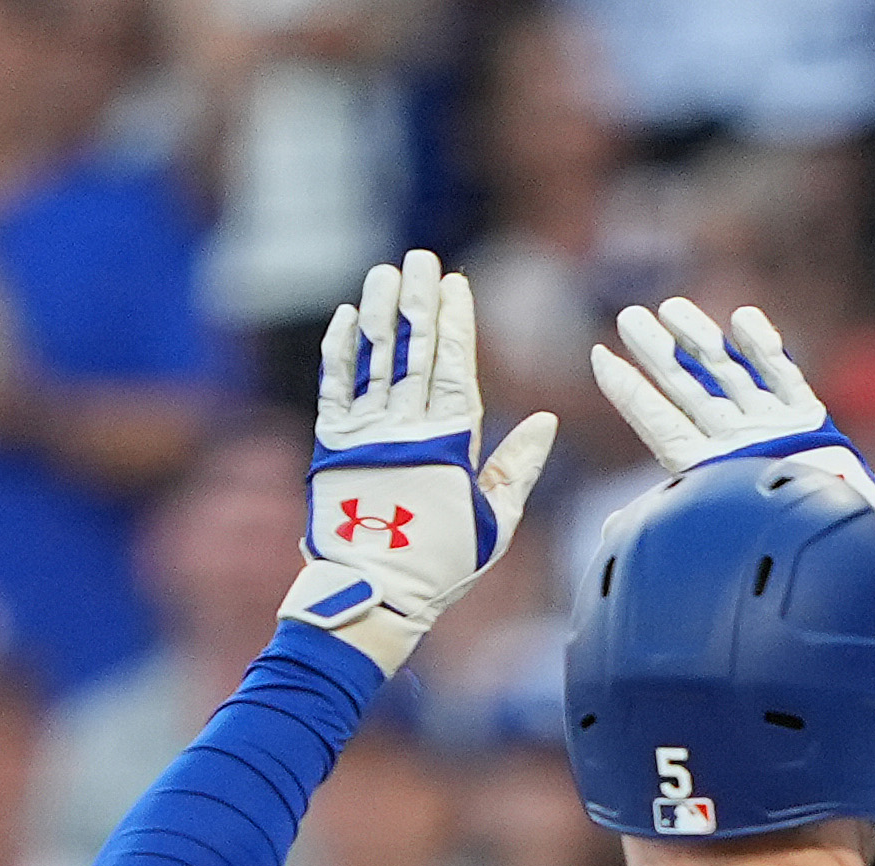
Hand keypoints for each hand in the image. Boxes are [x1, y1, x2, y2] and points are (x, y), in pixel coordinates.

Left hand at [282, 250, 560, 677]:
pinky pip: (334, 389)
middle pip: (415, 352)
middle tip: (421, 259)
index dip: (456, 324)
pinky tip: (348, 318)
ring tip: (386, 272)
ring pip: (375, 361)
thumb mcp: (494, 523)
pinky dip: (340, 352)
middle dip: (420, 302)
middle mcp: (406, 431)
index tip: (457, 285)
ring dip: (382, 312)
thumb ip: (517, 469)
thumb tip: (545, 421)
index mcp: (450, 446)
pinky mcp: (330, 448)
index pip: (455, 369)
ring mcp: (365, 436)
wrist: (374, 597)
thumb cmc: (441, 564)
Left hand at [590, 295, 874, 568]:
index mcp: (707, 470)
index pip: (659, 423)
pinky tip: (741, 320)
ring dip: (701, 340)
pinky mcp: (808, 421)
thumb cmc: (777, 548)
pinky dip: (764, 348)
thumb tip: (606, 530)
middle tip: (628, 318)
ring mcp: (770, 428)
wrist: (841, 552)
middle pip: (688, 390)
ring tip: (671, 309)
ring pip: (729, 374)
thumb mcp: (713, 537)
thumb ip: (668, 522)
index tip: (600, 358)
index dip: (629, 392)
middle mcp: (734, 444)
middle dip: (658, 353)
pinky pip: (783, 376)